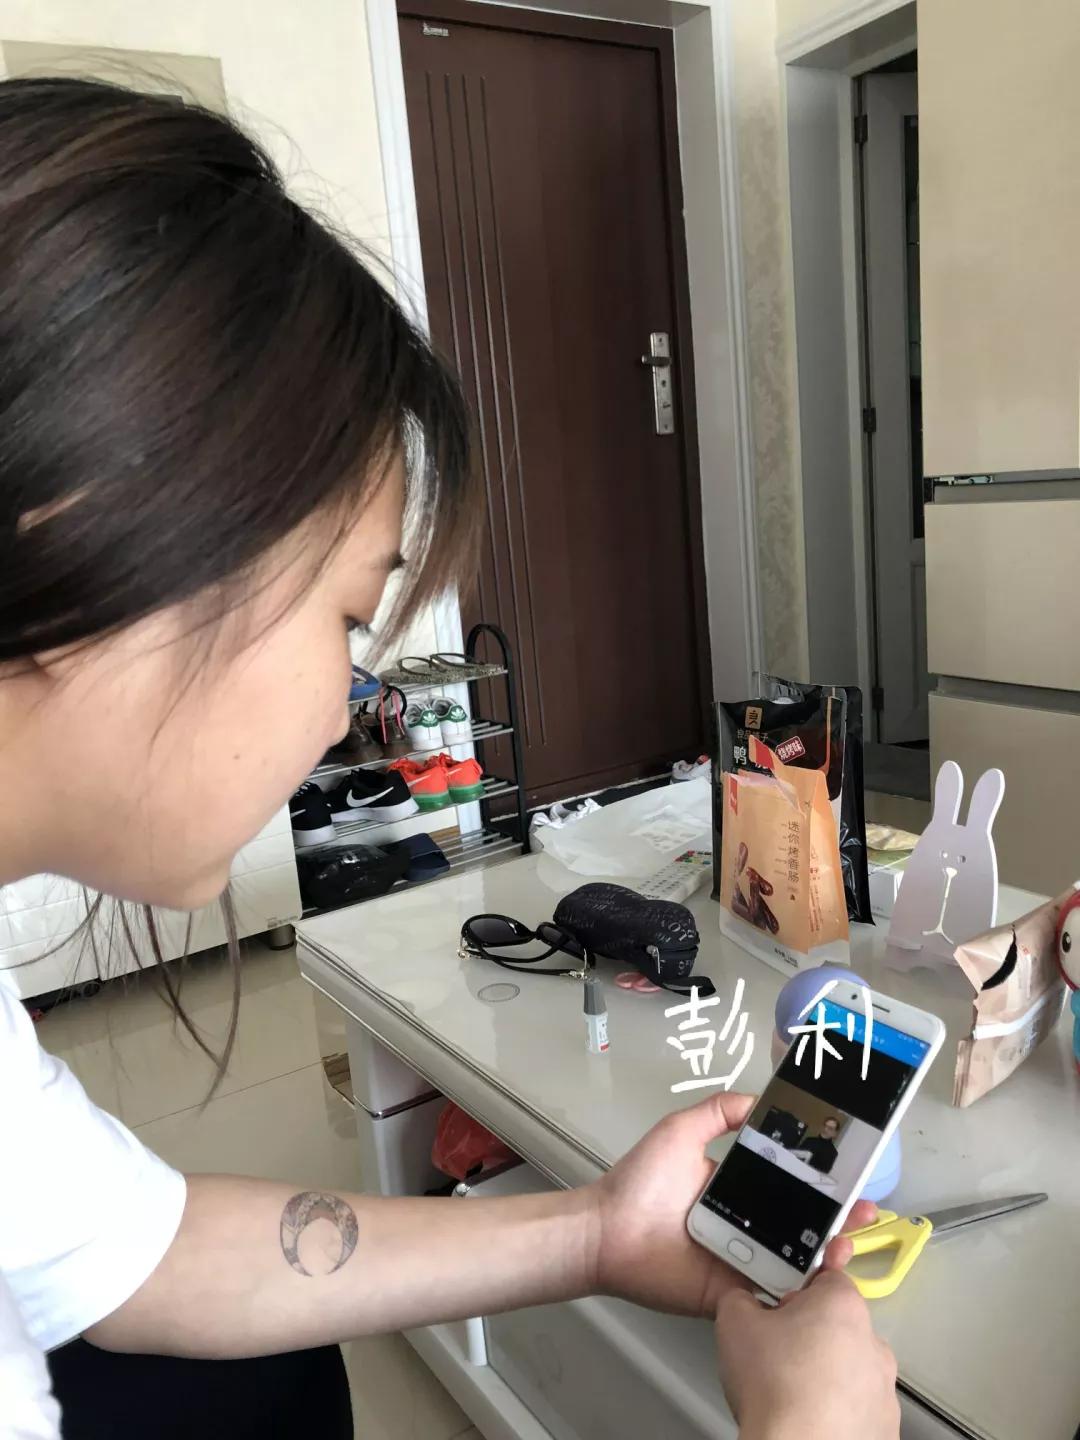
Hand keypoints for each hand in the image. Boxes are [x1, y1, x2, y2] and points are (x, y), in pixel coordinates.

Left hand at [588, 1093, 875, 1316]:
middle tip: (865, 1211)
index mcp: (738, 1190)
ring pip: (797, 1261)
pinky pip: (773, 1294)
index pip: (790, 1186)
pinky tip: (825, 1280)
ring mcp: (743, 1261)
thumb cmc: (641, 1181)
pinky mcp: (734, 1292)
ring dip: (828, 1253)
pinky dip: (802, 1291)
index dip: (821, 1182)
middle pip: (802, 1225)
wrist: (606, 1231)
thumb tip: (759, 1099)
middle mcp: (747, 1226)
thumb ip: (718, 1112)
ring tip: (850, 1242)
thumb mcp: (681, 1131)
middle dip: (838, 1219)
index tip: (852, 1175)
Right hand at [715, 1270, 899, 1439]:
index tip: (782, 1307)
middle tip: (778, 1354)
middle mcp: (873, 1343)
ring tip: (793, 1392)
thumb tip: (743, 1302)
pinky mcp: (885, 1427)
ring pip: (851, 1369)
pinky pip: (859, 1408)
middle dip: (811, 1334)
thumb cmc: (774, 1387)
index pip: (827, 1278)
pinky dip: (839, 1411)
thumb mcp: (734, 1321)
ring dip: (828, 1374)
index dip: (798, 1292)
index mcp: (843, 1306)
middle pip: (839, 1326)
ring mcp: (884, 1389)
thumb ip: (740, 1297)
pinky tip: (811, 1418)